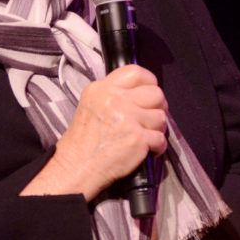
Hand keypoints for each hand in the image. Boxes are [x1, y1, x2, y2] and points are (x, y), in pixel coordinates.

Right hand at [22, 65, 167, 199]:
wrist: (77, 166)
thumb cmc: (84, 141)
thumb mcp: (91, 104)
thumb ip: (113, 94)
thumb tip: (141, 92)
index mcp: (102, 89)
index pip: (136, 72)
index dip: (149, 82)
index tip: (148, 94)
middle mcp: (115, 100)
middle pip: (155, 93)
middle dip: (157, 107)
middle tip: (149, 118)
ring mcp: (128, 119)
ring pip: (161, 117)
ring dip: (156, 129)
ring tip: (143, 136)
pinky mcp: (137, 139)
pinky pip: (161, 139)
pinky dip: (157, 147)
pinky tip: (146, 149)